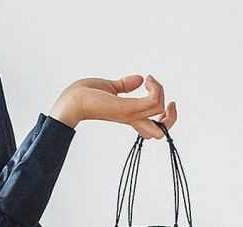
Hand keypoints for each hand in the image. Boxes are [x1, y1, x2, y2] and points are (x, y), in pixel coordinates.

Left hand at [49, 74, 177, 138]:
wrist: (70, 102)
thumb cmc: (82, 96)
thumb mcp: (109, 88)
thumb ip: (124, 85)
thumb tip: (140, 79)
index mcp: (128, 116)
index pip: (153, 127)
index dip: (163, 116)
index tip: (159, 97)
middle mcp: (131, 118)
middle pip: (162, 130)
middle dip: (172, 116)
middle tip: (165, 98)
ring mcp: (131, 114)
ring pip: (161, 110)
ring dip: (161, 91)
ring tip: (149, 81)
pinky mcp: (128, 109)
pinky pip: (155, 101)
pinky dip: (156, 89)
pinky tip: (146, 81)